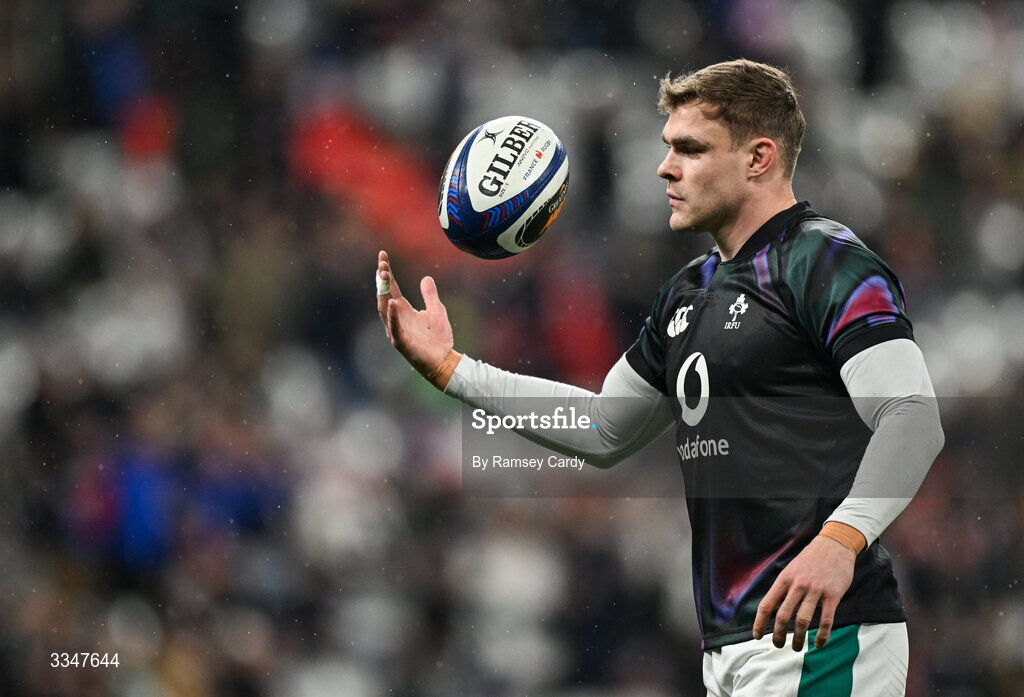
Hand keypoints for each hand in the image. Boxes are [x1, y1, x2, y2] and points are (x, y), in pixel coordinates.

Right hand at [376, 250, 453, 376]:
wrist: (444, 360)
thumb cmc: (438, 338)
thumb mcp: (437, 310)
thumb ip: (430, 295)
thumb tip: (426, 278)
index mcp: (403, 310)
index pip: (391, 287)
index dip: (386, 272)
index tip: (382, 256)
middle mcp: (396, 318)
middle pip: (384, 295)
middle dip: (382, 279)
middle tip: (382, 264)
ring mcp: (396, 330)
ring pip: (385, 309)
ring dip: (383, 293)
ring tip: (383, 276)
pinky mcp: (401, 342)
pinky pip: (394, 327)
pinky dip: (392, 316)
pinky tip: (392, 303)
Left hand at [752, 535, 854, 650]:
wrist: (834, 544)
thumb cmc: (811, 559)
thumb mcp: (791, 569)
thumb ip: (784, 587)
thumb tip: (774, 608)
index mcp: (784, 579)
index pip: (767, 604)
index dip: (759, 622)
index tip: (756, 635)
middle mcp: (797, 585)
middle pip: (783, 615)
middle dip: (778, 634)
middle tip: (777, 645)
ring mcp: (815, 590)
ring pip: (803, 620)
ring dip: (798, 638)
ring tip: (797, 648)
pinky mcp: (833, 595)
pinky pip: (826, 619)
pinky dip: (821, 635)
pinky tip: (819, 643)